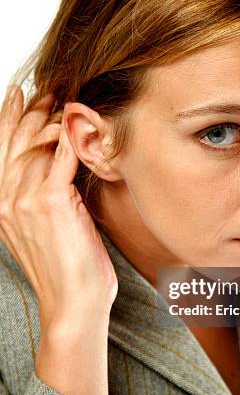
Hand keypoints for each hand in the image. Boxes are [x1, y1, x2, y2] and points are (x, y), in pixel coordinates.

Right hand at [0, 85, 117, 329]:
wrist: (73, 305)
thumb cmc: (66, 271)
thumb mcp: (43, 232)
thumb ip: (40, 200)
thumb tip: (54, 171)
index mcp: (2, 207)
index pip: (1, 152)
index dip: (7, 119)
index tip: (16, 95)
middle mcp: (7, 200)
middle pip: (15, 142)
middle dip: (30, 111)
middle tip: (45, 89)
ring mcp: (25, 200)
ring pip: (35, 144)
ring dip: (51, 118)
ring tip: (62, 100)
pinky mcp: (51, 202)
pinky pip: (60, 158)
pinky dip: (70, 137)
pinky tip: (77, 121)